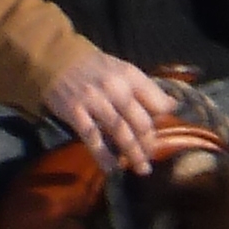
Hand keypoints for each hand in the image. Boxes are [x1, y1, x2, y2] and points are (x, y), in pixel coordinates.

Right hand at [43, 52, 180, 174]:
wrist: (56, 59)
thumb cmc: (94, 68)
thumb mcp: (122, 69)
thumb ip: (145, 88)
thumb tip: (172, 107)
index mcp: (130, 75)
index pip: (156, 101)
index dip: (164, 120)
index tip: (165, 133)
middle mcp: (114, 88)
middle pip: (140, 121)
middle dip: (149, 143)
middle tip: (151, 157)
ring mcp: (94, 101)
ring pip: (120, 132)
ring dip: (133, 153)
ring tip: (142, 169)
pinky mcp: (75, 113)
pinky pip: (92, 138)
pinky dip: (103, 155)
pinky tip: (111, 168)